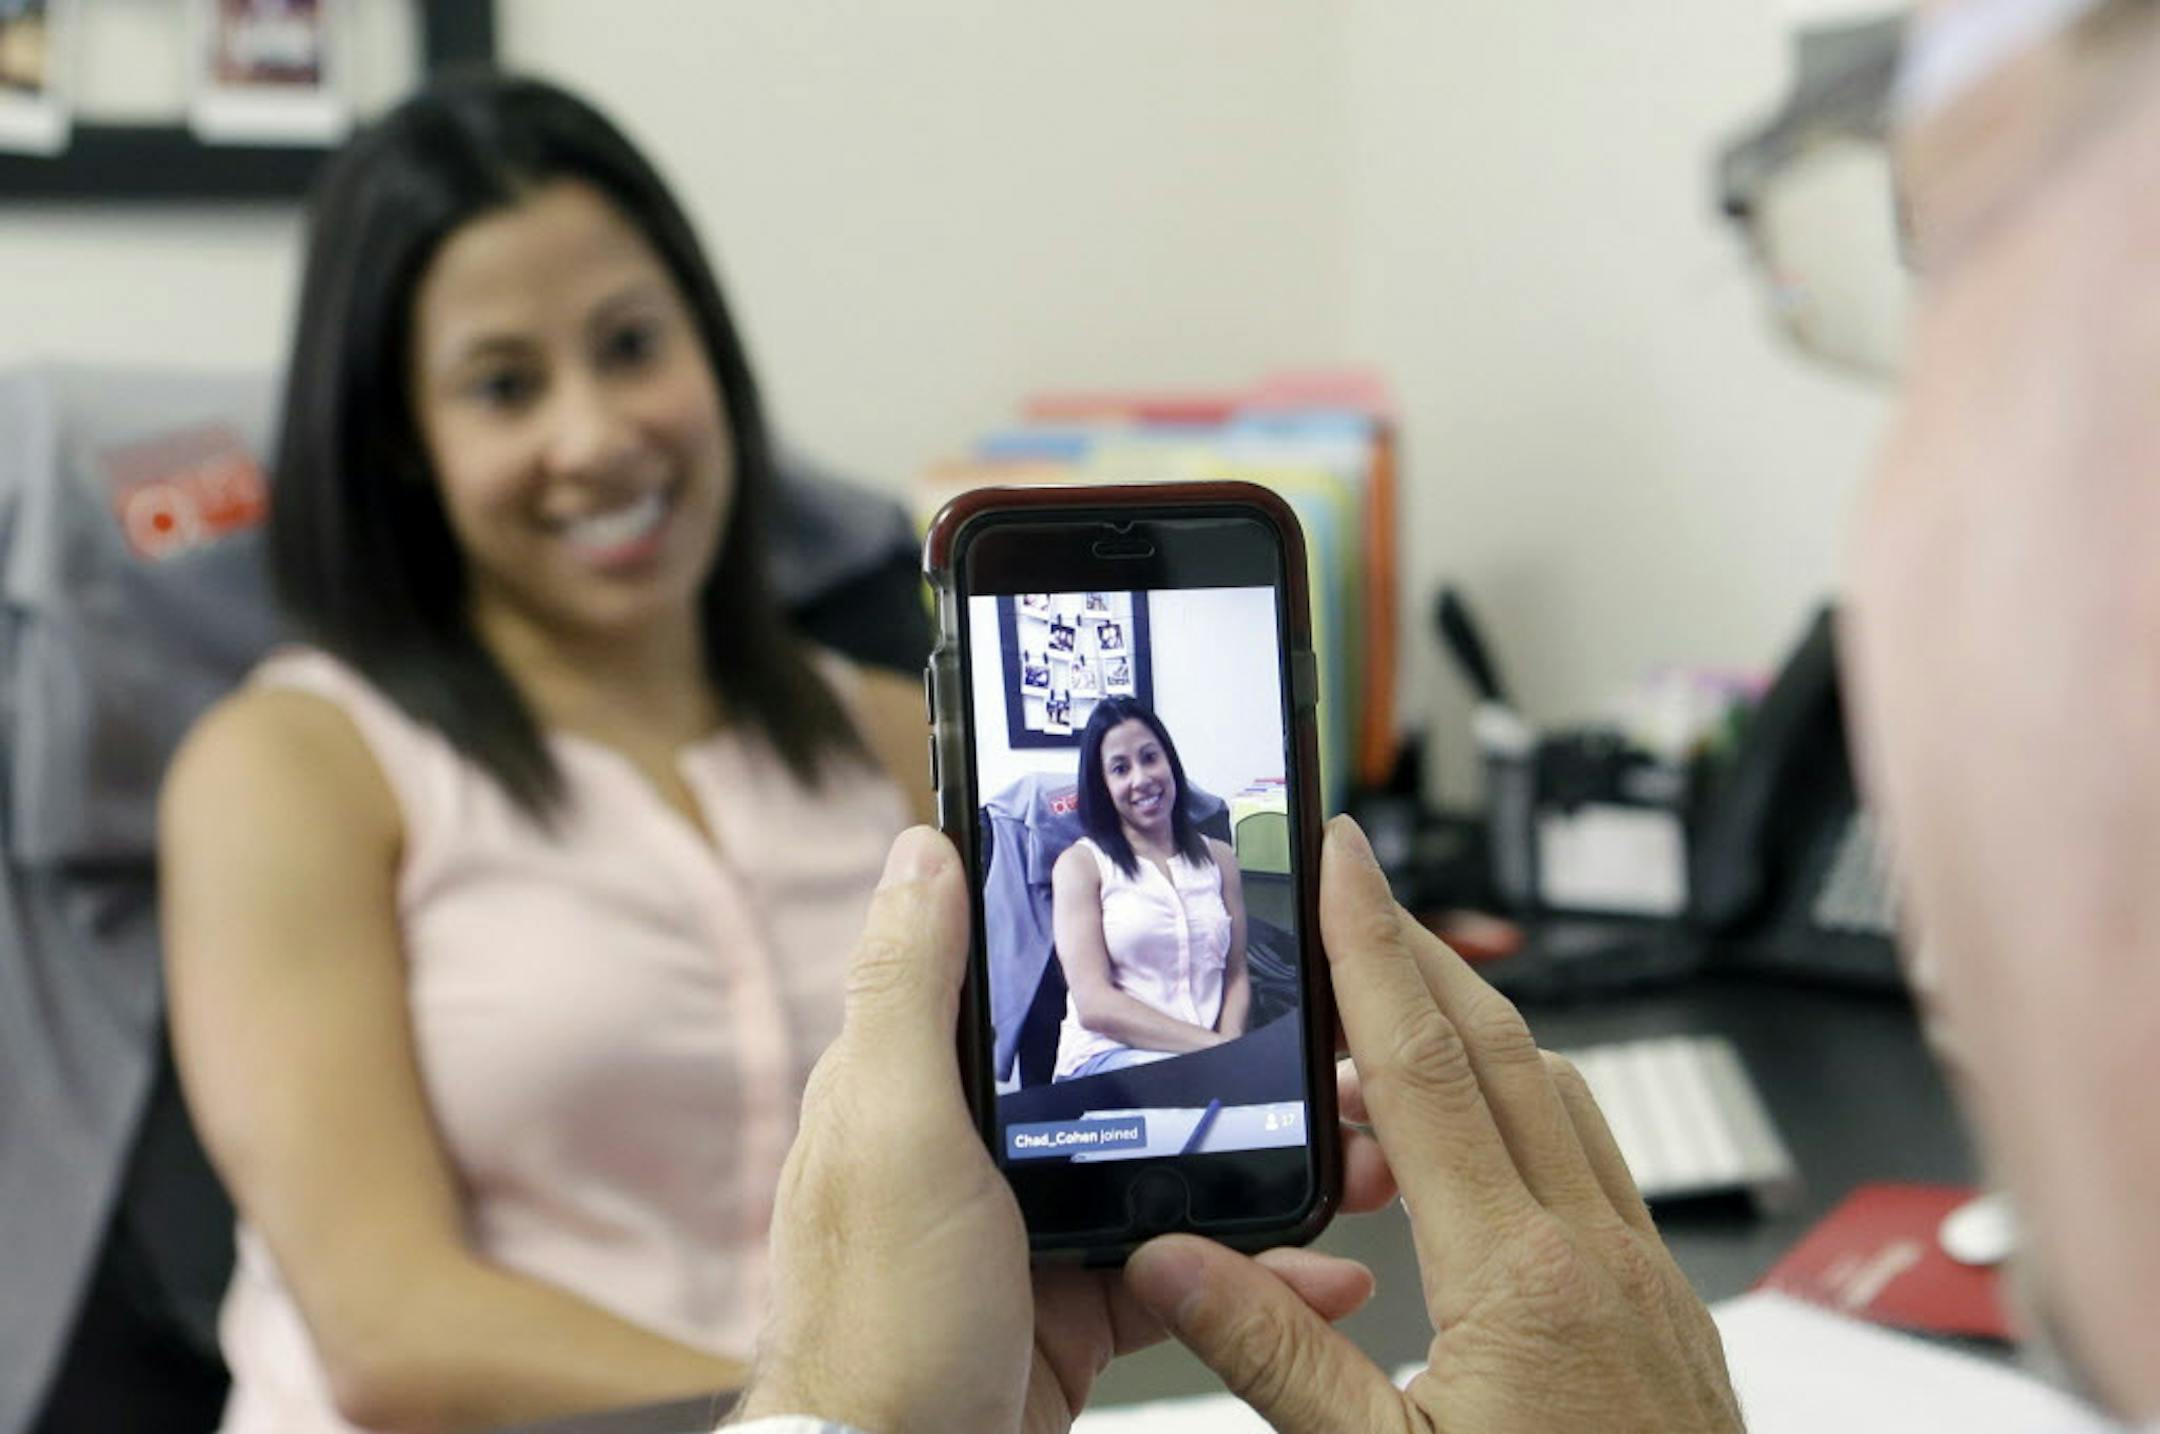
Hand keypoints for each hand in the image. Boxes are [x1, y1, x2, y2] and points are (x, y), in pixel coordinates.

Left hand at [734, 828, 1377, 1433]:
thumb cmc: (876, 1317)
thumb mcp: (893, 1129)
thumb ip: (911, 990)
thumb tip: (923, 849)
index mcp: (922, 1079)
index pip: (1018, 968)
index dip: (1104, 928)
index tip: (1201, 899)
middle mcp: (975, 1143)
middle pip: (1120, 1067)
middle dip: (1231, 1059)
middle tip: (1322, 1048)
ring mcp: (1030, 1225)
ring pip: (1171, 1166)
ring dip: (1267, 1162)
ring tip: (1350, 1156)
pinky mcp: (1077, 1302)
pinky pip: (1185, 1264)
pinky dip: (1255, 1267)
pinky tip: (1314, 1266)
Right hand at [1124, 817, 1742, 1433]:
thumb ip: (1275, 1359)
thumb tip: (1176, 1259)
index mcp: (1520, 1278)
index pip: (1423, 1065)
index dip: (1373, 947)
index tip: (1344, 858)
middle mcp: (1599, 1256)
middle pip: (1503, 1050)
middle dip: (1422, 955)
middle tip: (1354, 898)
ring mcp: (1648, 1283)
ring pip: (1560, 1099)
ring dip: (1474, 1036)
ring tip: (1385, 1029)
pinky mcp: (1670, 1318)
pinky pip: (1598, 1167)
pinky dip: (1526, 1114)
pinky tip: (1483, 1154)